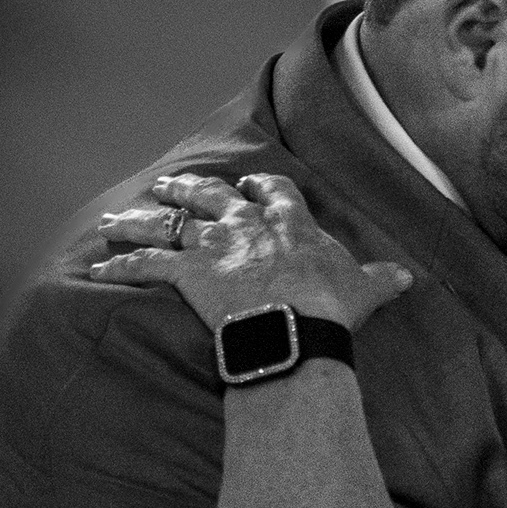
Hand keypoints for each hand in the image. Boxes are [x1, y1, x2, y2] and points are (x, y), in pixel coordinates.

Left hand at [87, 171, 414, 336]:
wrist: (298, 324)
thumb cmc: (332, 306)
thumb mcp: (364, 288)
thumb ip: (379, 279)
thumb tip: (407, 277)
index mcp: (289, 222)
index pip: (273, 191)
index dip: (259, 186)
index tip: (248, 183)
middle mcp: (245, 224)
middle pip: (208, 195)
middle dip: (187, 189)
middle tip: (170, 186)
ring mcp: (214, 245)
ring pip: (167, 223)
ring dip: (139, 220)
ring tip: (118, 217)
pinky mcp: (188, 273)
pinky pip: (146, 264)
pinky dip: (121, 264)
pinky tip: (99, 265)